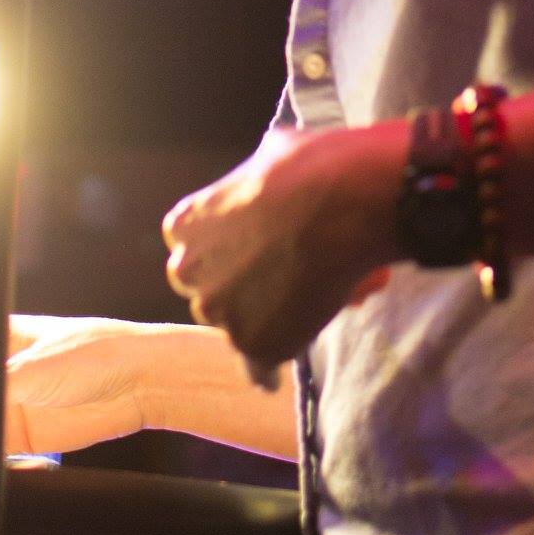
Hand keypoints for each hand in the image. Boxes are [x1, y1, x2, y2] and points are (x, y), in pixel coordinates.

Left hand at [163, 123, 402, 384]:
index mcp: (186, 223)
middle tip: (277, 276)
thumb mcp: (270, 156)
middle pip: (209, 287)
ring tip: (302, 304)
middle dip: (237, 285)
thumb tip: (270, 178)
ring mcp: (220, 310)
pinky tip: (271, 379)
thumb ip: (255, 183)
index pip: (192, 246)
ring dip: (260, 319)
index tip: (250, 248)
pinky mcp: (253, 342)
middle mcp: (191, 269)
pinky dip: (268, 366)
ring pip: (236, 324)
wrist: (348, 203)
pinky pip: (258, 363)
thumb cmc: (313, 168)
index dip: (224, 249)